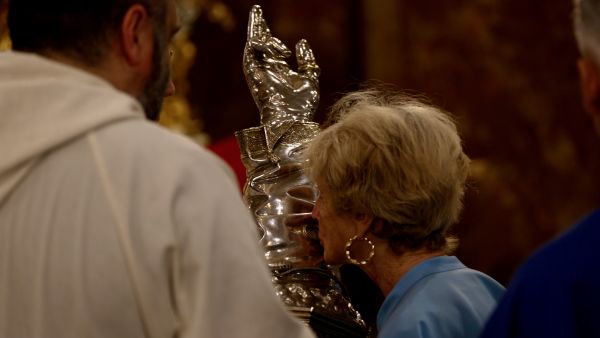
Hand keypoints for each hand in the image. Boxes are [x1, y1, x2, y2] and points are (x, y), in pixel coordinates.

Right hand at [243, 5, 319, 127]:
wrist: (292, 119)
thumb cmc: (302, 105)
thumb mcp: (310, 78)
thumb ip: (307, 61)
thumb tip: (302, 42)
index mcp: (276, 69)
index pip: (269, 45)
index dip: (267, 31)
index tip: (264, 16)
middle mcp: (265, 68)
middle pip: (257, 40)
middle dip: (257, 24)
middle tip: (257, 9)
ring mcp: (257, 70)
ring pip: (254, 43)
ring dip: (268, 40)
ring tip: (284, 51)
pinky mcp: (252, 72)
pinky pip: (252, 50)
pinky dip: (266, 46)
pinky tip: (282, 52)